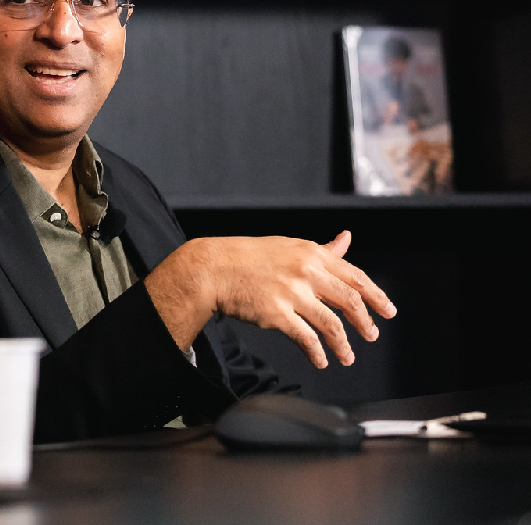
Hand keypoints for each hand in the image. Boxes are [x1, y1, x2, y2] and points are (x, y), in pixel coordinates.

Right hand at [146, 231, 396, 368]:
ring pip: (332, 324)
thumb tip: (346, 239)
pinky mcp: (276, 314)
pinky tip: (321, 360)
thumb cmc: (247, 257)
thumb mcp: (288, 246)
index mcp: (311, 254)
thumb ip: (321, 249)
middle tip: (372, 335)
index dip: (376, 296)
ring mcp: (291, 293)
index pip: (355, 276)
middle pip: (350, 301)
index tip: (388, 311)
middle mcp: (306, 272)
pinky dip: (317, 352)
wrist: (211, 269)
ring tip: (347, 357)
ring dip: (343, 344)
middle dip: (365, 322)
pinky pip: (306, 338)